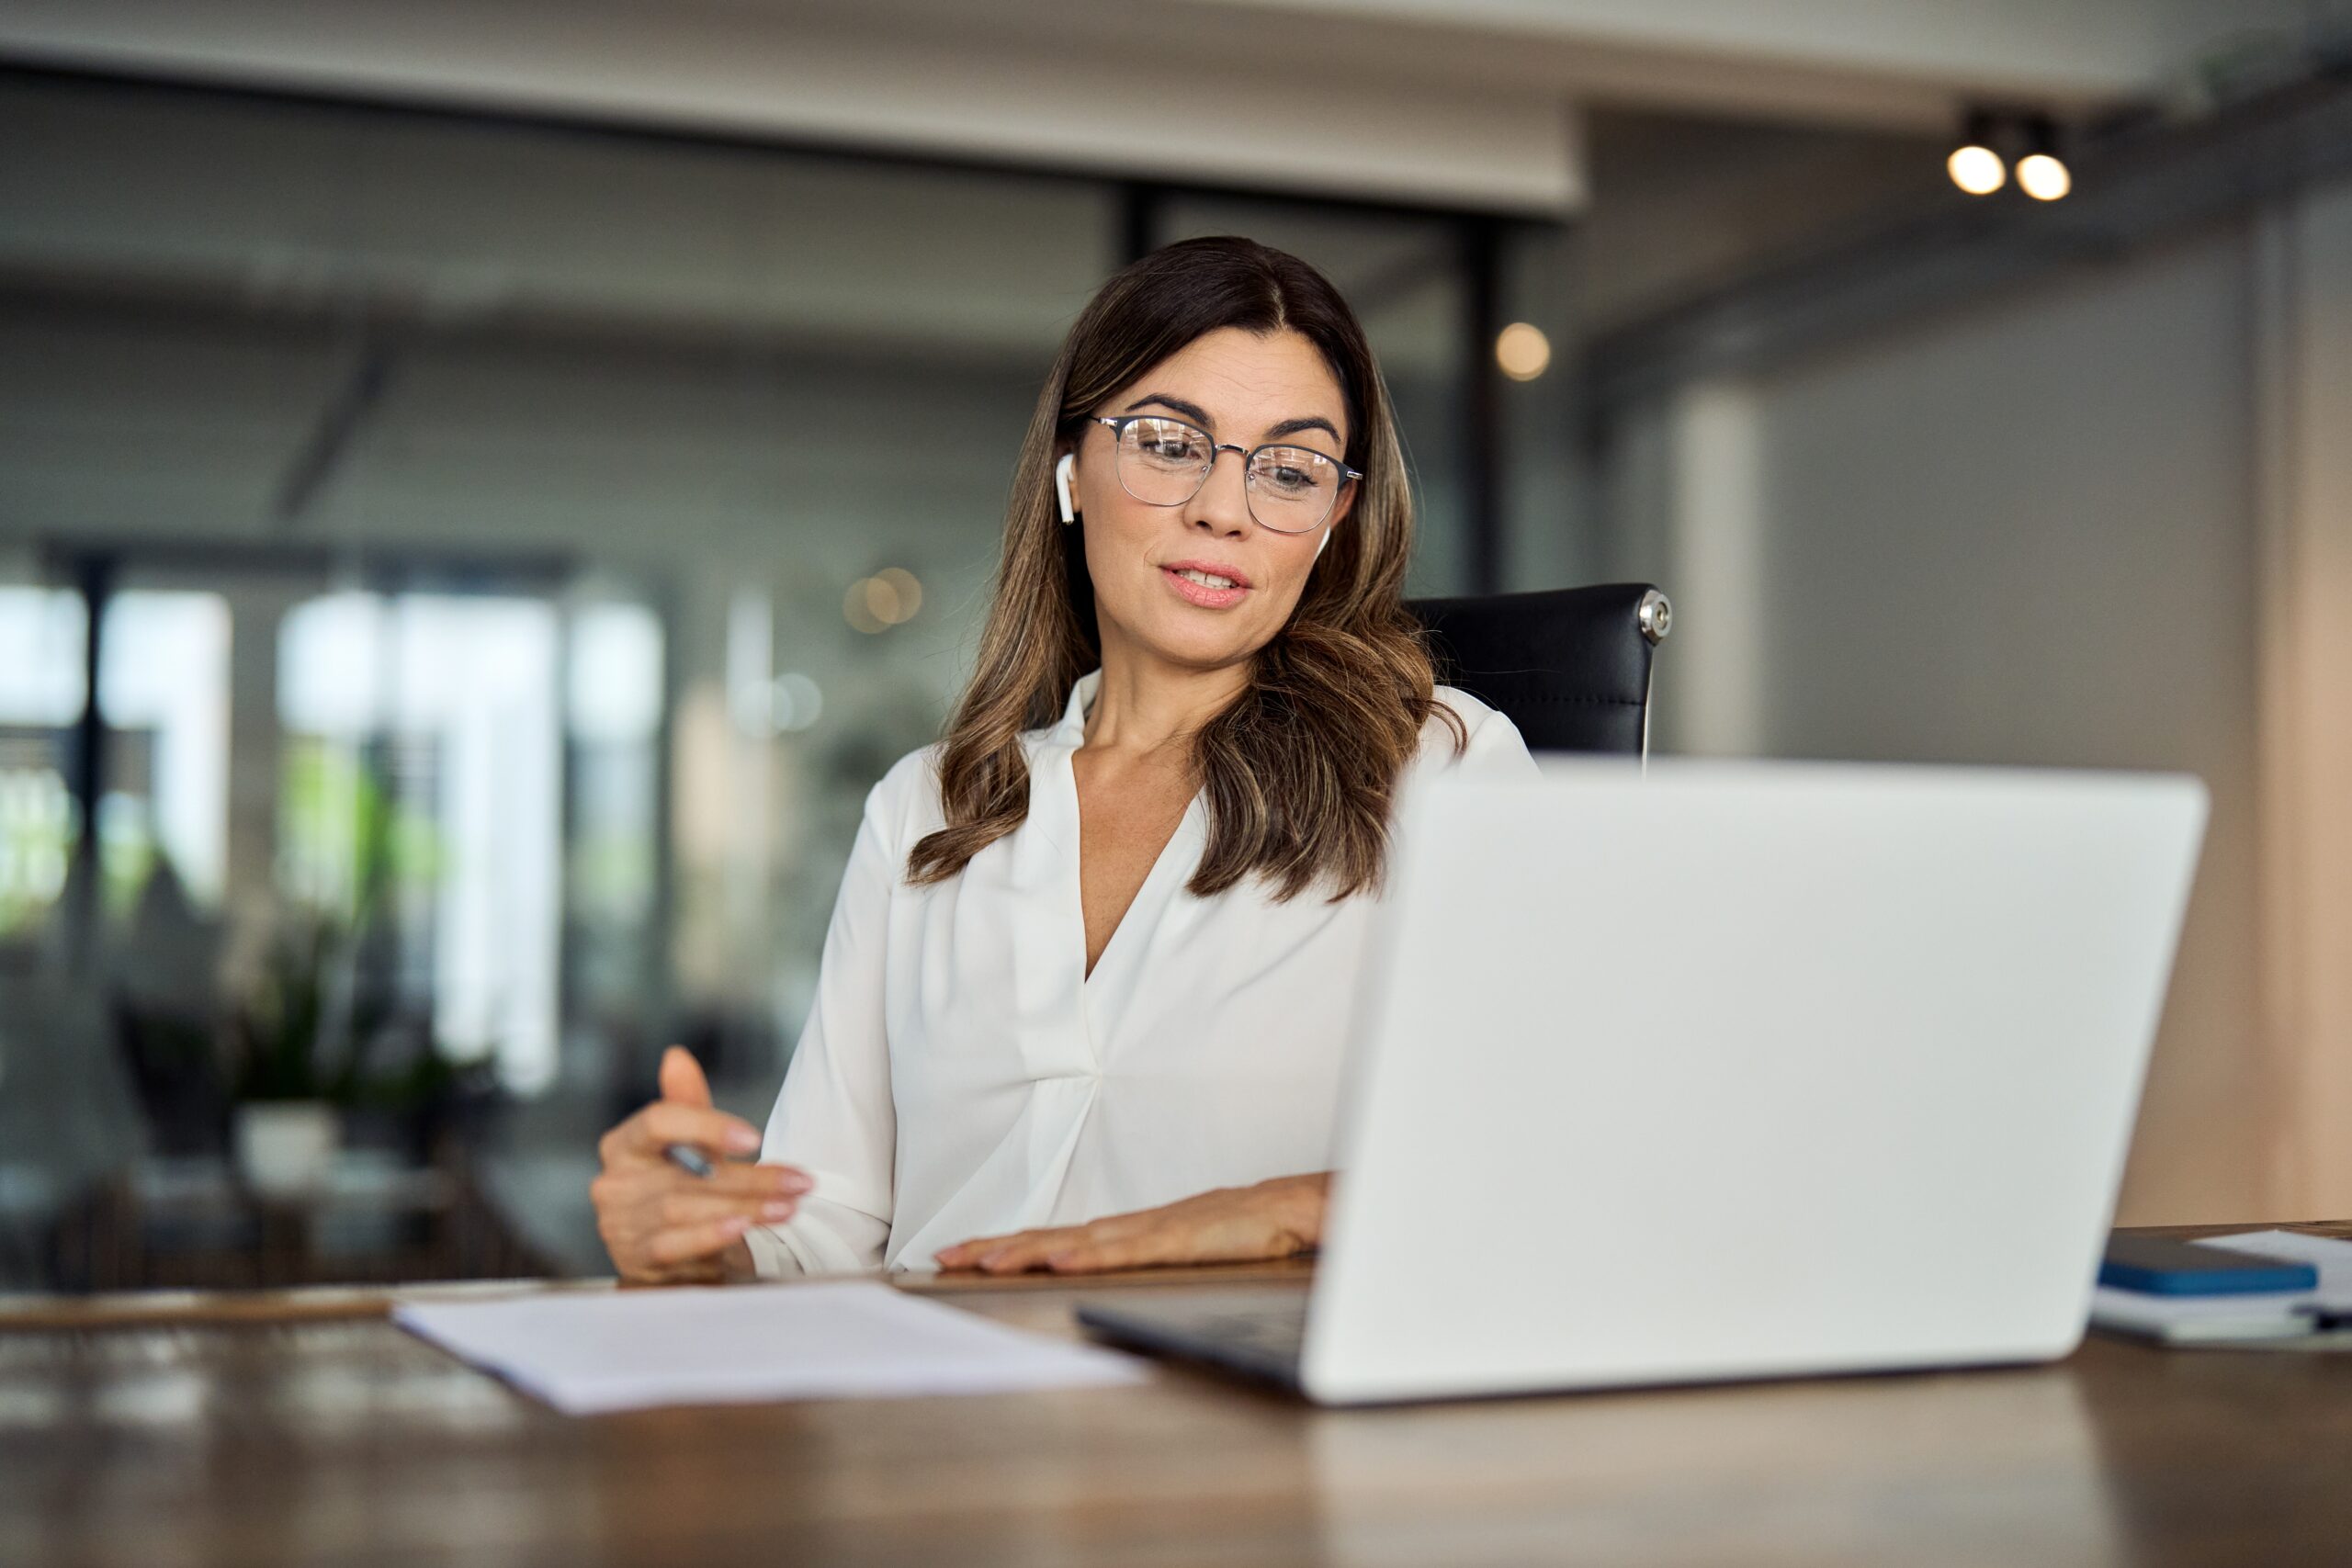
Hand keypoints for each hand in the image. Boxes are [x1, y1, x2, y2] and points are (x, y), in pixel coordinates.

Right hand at [591, 1045, 810, 1283]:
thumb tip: (676, 1057)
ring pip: (685, 1209)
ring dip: (744, 1207)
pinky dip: (709, 1235)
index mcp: (624, 1145)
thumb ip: (688, 1106)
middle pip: (685, 1174)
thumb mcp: (690, 1148)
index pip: (657, 1122)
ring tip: (788, 1206)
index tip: (754, 1138)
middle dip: (751, 1177)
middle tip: (800, 1181)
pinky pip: (672, 1245)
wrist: (675, 1259)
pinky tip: (742, 1226)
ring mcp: (619, 1224)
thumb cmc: (682, 1192)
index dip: (706, 1127)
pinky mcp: (634, 1260)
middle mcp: (614, 1183)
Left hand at [933, 1173, 1330, 1275]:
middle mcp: (1131, 1225)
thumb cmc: (1244, 1230)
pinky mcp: (1178, 1239)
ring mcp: (1152, 1230)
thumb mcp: (1184, 1252)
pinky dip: (1089, 1254)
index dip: (1009, 1244)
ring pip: (1077, 1241)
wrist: (1292, 1208)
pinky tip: (1059, 1260)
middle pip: (1052, 1234)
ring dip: (1027, 1249)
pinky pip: (1126, 1249)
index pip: (1057, 1238)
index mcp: (1129, 1231)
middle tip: (943, 1257)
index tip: (964, 1253)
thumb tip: (1107, 1276)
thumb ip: (1148, 1261)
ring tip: (983, 1261)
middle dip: (995, 1246)